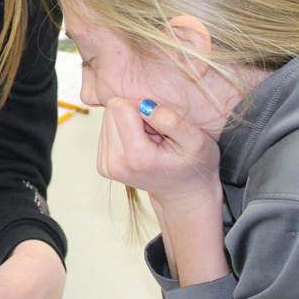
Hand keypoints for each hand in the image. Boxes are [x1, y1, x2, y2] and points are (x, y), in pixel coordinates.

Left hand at [96, 97, 220, 206]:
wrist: (182, 192)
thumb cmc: (193, 165)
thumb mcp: (196, 141)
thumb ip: (173, 122)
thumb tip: (146, 105)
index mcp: (136, 157)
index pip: (121, 108)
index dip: (142, 106)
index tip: (159, 121)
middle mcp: (115, 163)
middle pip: (111, 111)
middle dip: (134, 114)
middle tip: (155, 131)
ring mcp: (106, 166)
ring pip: (107, 118)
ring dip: (129, 122)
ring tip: (149, 139)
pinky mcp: (102, 165)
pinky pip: (106, 129)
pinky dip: (124, 131)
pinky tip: (140, 144)